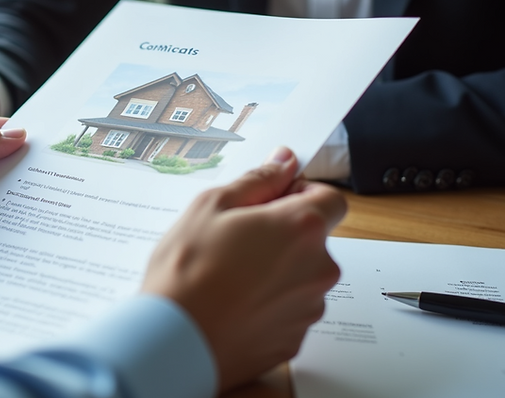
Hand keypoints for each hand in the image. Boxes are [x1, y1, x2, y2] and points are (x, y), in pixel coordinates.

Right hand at [141, 147, 345, 391]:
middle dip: (283, 235)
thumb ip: (257, 181)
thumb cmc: (186, 272)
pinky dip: (268, 304)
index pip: (331, 199)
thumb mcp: (211, 206)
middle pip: (314, 240)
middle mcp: (316, 268)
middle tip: (235, 240)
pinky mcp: (295, 340)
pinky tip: (232, 303)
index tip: (273, 201)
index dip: (303, 195)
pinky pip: (289, 311)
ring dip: (276, 271)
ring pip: (301, 277)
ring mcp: (308, 308)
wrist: (173, 341)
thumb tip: (284, 162)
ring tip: (229, 277)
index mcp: (300, 228)